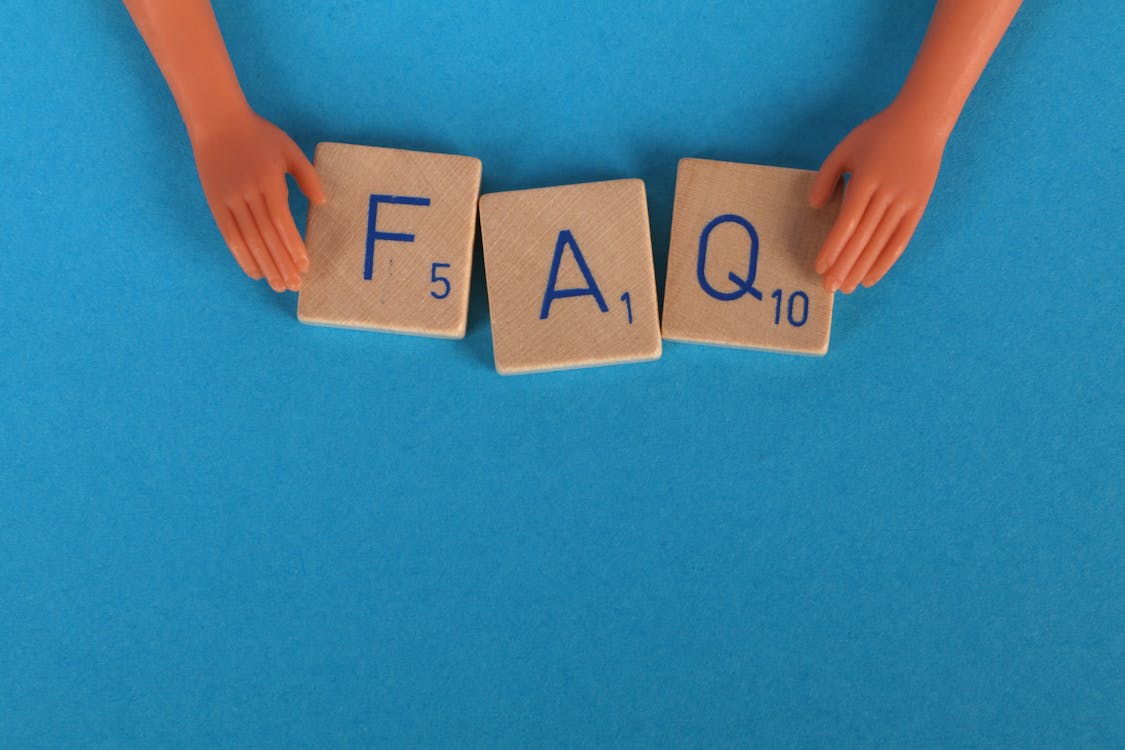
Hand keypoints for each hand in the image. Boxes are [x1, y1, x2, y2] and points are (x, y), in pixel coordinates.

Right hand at [190, 111, 324, 291]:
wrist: (217, 122)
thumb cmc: (259, 135)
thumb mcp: (290, 150)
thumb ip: (308, 176)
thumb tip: (321, 203)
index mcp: (269, 180)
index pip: (281, 221)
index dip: (292, 245)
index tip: (304, 266)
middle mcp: (248, 192)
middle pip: (266, 236)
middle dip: (282, 263)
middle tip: (294, 285)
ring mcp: (229, 199)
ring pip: (248, 239)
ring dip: (264, 264)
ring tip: (278, 284)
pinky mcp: (216, 203)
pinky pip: (229, 235)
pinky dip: (242, 256)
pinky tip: (255, 271)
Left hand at [810, 103, 946, 291]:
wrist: (922, 122)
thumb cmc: (878, 135)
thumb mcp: (845, 148)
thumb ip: (826, 177)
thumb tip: (814, 207)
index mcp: (866, 180)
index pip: (847, 223)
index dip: (833, 248)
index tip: (819, 267)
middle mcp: (887, 194)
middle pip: (863, 239)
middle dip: (844, 266)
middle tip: (829, 287)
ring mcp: (906, 202)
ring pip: (881, 244)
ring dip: (862, 268)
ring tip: (846, 287)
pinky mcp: (918, 207)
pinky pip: (901, 240)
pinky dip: (886, 261)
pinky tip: (871, 277)